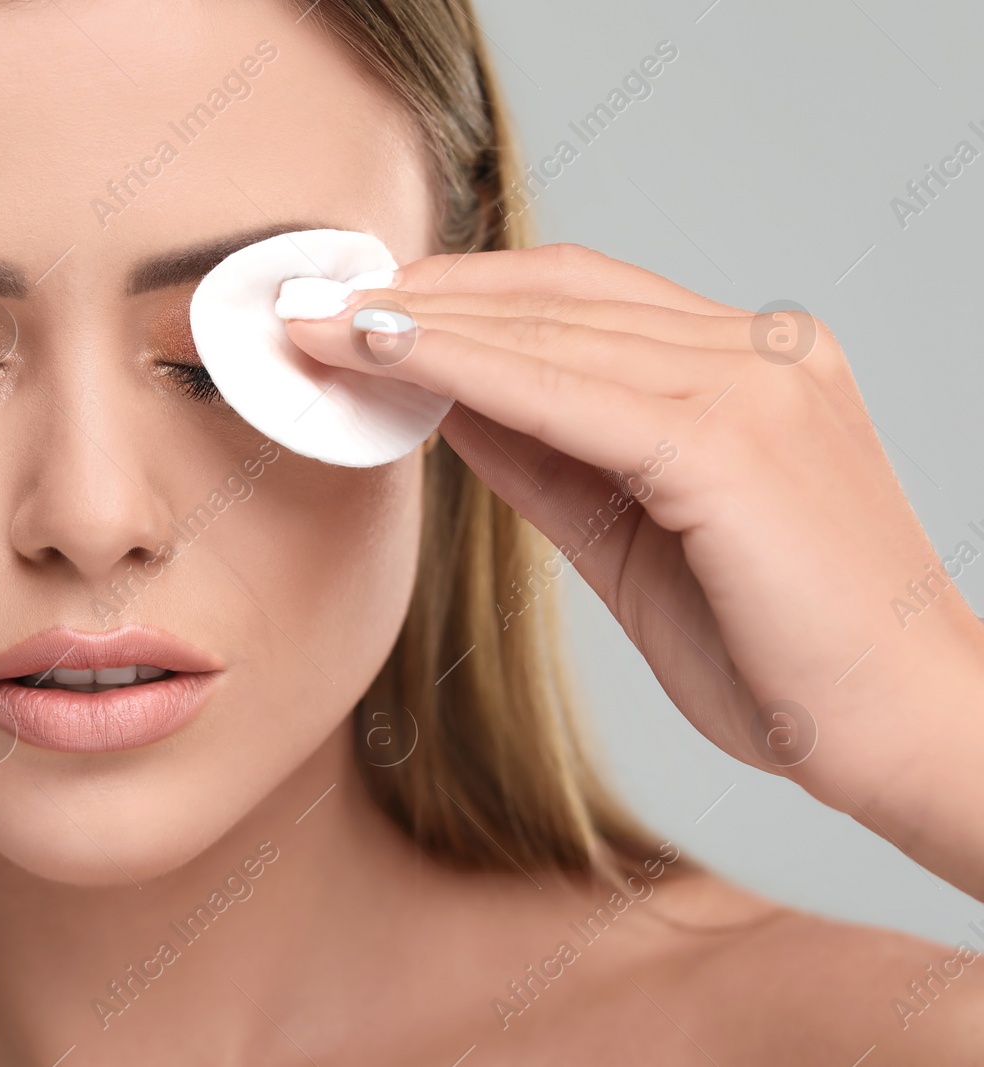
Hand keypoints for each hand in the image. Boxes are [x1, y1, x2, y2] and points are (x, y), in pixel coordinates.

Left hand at [285, 243, 983, 896]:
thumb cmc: (781, 649)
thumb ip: (551, 460)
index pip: (583, 299)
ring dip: (423, 321)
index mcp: (752, 365)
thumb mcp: (634, 536)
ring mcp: (756, 383)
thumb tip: (447, 406)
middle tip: (312, 302)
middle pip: (559, 293)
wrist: (903, 735)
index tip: (365, 308)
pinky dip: (468, 368)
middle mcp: (761, 350)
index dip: (465, 294)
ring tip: (321, 324)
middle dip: (423, 293)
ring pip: (555, 331)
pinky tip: (389, 357)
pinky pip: (570, 391)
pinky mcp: (733, 442)